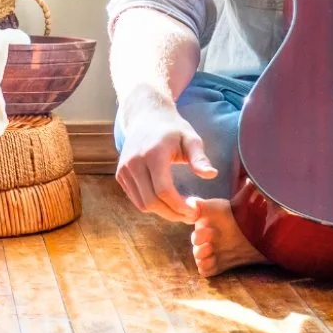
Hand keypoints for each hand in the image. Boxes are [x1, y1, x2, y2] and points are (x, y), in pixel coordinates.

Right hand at [115, 92, 215, 222]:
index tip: (195, 210)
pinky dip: (152, 205)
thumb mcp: (190, 138)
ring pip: (143, 204)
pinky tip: (167, 201)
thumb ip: (199, 157)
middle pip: (152, 202)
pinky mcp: (121, 175)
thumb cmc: (172, 129)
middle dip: (173, 214)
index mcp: (153, 154)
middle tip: (191, 215)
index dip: (180, 206)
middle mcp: (134, 163)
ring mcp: (124, 169)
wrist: (145, 117)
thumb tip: (211, 174)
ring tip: (181, 209)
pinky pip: (136, 199)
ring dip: (163, 213)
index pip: (164, 191)